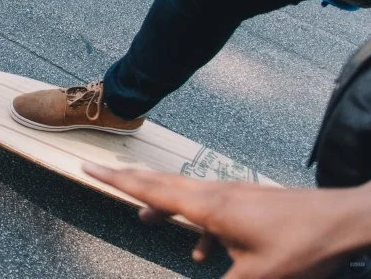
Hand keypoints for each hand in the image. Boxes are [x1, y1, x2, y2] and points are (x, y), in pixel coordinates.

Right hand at [84, 163, 361, 278]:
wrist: (344, 220)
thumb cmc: (302, 245)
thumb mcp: (256, 277)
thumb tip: (188, 278)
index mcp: (208, 207)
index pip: (150, 190)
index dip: (116, 181)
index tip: (88, 166)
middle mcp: (215, 194)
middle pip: (161, 183)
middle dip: (129, 183)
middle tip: (101, 174)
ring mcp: (233, 195)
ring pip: (185, 195)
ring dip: (162, 205)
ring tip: (147, 220)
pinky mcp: (248, 202)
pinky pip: (210, 208)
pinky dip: (196, 224)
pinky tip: (204, 251)